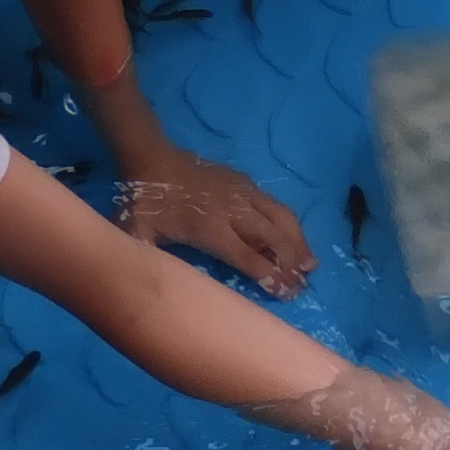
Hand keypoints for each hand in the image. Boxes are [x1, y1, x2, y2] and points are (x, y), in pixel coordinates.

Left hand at [110, 143, 315, 293]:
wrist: (151, 157)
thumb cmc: (145, 201)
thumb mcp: (138, 234)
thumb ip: (146, 261)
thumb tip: (145, 289)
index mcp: (209, 229)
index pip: (248, 257)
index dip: (270, 276)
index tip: (288, 293)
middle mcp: (232, 211)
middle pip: (273, 238)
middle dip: (292, 262)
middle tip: (303, 285)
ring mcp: (242, 193)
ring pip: (281, 218)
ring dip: (298, 241)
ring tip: (311, 263)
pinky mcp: (244, 182)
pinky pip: (274, 204)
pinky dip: (288, 222)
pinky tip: (293, 235)